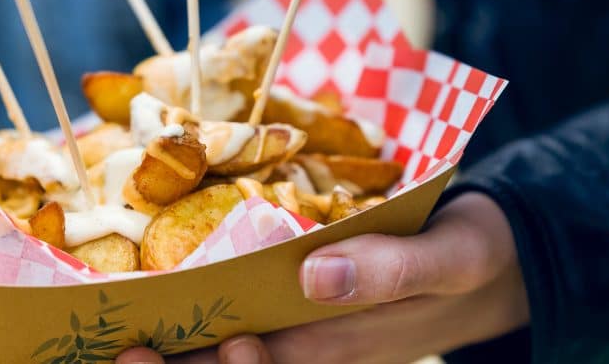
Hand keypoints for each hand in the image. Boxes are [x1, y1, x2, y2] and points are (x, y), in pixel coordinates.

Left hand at [117, 193, 528, 362]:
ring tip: (123, 326)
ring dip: (181, 344)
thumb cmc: (470, 257)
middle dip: (172, 363)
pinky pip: (253, 320)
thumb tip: (315, 274)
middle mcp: (314, 347)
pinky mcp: (310, 310)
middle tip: (117, 345)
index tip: (144, 348)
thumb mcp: (447, 260)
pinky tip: (171, 292)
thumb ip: (392, 269)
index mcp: (340, 343)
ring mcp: (310, 332)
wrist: (491, 260)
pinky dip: (208, 314)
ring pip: (234, 347)